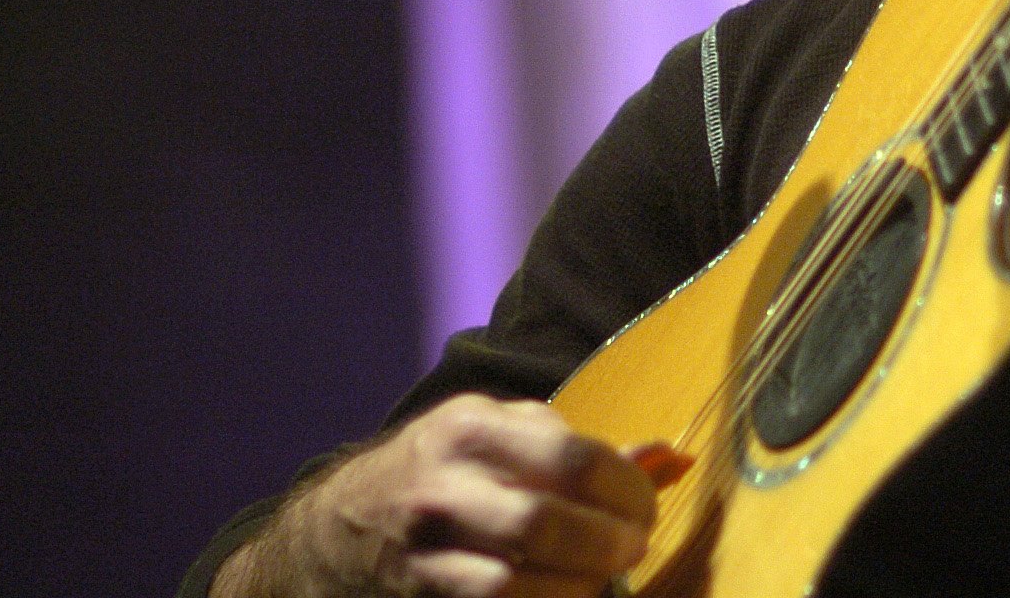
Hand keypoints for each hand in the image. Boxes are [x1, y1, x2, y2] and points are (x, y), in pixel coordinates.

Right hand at [233, 395, 659, 597]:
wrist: (334, 533)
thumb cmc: (446, 478)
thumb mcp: (501, 440)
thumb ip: (583, 451)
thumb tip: (674, 458)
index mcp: (471, 429)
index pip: (573, 457)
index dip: (627, 490)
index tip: (645, 508)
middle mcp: (441, 487)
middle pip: (546, 523)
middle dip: (608, 545)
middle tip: (632, 549)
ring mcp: (420, 553)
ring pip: (514, 585)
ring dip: (576, 590)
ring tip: (599, 582)